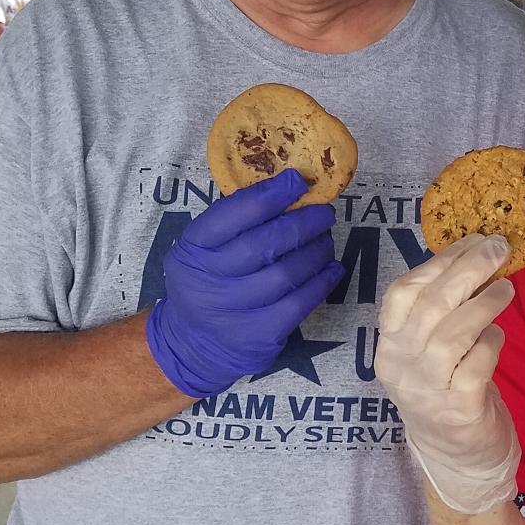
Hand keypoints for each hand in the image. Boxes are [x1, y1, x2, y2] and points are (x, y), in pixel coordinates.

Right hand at [146, 169, 343, 397]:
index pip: (232, 214)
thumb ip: (235, 223)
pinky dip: (322, 282)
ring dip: (316, 251)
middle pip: (265, 243)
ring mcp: (234, 311)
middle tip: (324, 213)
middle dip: (303, 222)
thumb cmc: (207, 281)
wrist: (194, 343)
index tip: (297, 181)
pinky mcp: (259, 335)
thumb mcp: (202, 249)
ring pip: (287, 273)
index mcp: (193, 248)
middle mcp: (209, 279)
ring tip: (326, 241)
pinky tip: (331, 268)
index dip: (270, 194)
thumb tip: (289, 189)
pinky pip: (300, 303)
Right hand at [376, 233, 519, 514]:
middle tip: (498, 248)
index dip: (437, 262)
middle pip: (431, 306)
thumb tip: (474, 256)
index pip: (401, 293)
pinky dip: (491, 343)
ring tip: (506, 289)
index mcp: (389, 346)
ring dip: (484, 304)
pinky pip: (476, 365)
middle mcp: (401, 367)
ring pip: (453, 333)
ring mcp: (428, 391)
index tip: (470, 240)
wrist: (457, 460)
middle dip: (468, 269)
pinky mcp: (458, 411)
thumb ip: (440, 313)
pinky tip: (499, 336)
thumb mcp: (428, 352)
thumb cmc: (445, 391)